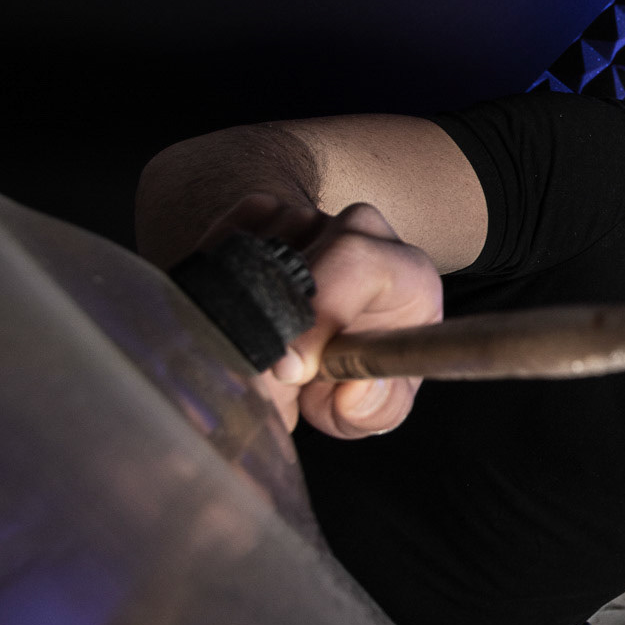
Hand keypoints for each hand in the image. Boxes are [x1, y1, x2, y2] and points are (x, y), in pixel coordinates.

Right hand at [193, 194, 441, 438]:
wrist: (318, 363)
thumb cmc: (354, 381)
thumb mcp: (371, 411)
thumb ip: (372, 408)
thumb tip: (356, 392)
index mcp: (407, 275)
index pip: (362, 263)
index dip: (321, 311)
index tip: (291, 368)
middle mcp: (365, 232)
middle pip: (307, 243)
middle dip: (274, 312)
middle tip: (259, 365)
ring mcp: (313, 218)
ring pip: (262, 245)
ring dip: (246, 303)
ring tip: (258, 349)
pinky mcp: (268, 214)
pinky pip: (228, 235)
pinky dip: (217, 275)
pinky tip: (234, 312)